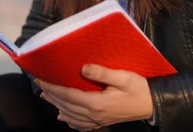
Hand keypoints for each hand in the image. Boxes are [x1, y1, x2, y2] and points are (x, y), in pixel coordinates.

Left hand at [35, 65, 153, 130]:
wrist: (153, 105)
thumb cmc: (138, 88)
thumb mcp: (122, 77)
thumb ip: (101, 73)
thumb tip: (82, 68)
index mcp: (97, 103)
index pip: (68, 95)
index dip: (53, 87)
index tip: (41, 80)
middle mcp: (94, 114)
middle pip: (67, 105)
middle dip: (52, 95)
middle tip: (40, 86)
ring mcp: (98, 121)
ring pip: (72, 115)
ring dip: (57, 106)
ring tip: (47, 98)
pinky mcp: (103, 122)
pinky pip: (82, 125)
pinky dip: (70, 121)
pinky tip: (64, 118)